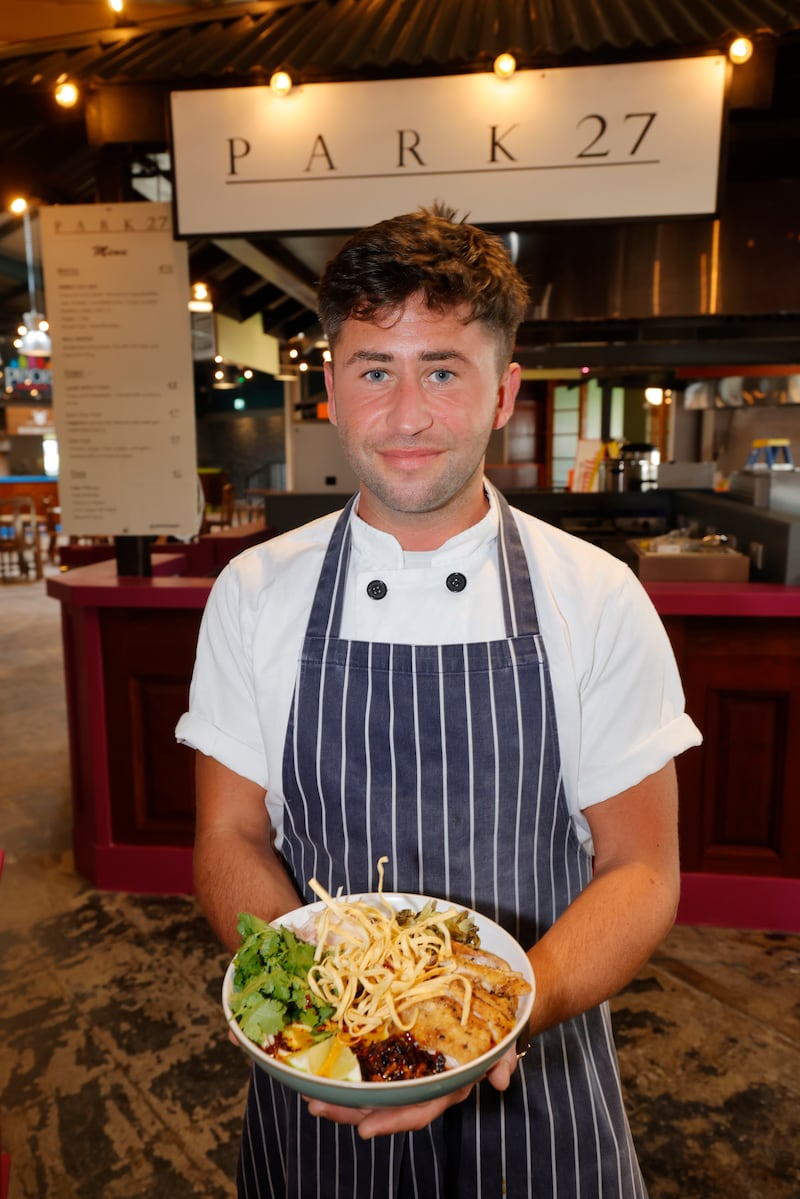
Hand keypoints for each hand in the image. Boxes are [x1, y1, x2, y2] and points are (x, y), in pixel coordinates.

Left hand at [304, 1043, 518, 1138]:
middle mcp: (422, 1086)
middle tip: (316, 1106)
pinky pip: (372, 1069)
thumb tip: (503, 1080)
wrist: (489, 1017)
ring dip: (341, 1096)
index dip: (392, 1122)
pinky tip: (323, 1070)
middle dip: (350, 1112)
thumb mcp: (500, 1046)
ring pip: (372, 1092)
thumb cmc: (493, 1036)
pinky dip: (349, 1072)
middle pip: (384, 1106)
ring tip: (309, 1093)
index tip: (363, 1130)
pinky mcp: (398, 1056)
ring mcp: (409, 1073)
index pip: (418, 1111)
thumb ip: (501, 1062)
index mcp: (445, 1089)